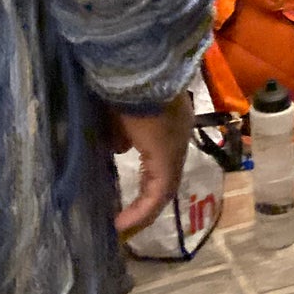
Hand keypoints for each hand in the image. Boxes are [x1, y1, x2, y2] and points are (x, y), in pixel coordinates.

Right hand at [111, 92, 194, 236]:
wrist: (138, 69)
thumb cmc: (125, 85)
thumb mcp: (118, 111)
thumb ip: (119, 131)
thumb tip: (117, 148)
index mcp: (167, 123)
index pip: (160, 157)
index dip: (144, 178)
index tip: (125, 193)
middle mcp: (177, 137)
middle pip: (163, 177)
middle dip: (144, 200)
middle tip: (124, 220)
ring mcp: (175, 148)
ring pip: (163, 188)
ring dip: (142, 208)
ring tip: (122, 225)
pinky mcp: (168, 159)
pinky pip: (158, 194)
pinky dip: (141, 210)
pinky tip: (121, 223)